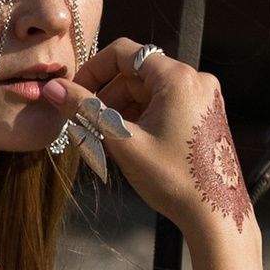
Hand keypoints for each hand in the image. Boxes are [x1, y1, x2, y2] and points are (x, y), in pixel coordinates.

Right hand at [65, 41, 258, 244]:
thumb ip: (85, 110)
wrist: (216, 217)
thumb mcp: (123, 143)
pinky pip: (166, 104)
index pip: (123, 53)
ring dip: (124, 110)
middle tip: (87, 128)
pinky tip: (132, 145)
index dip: (92, 71)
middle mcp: (196, 80)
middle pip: (137, 73)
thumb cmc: (174, 180)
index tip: (73, 95)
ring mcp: (205, 97)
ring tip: (109, 142)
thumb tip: (53, 88)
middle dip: (108, 97)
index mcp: (178, 78)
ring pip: (150, 91)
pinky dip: (144, 117)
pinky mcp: (207, 114)